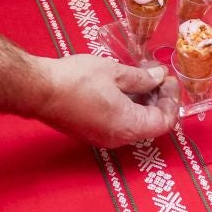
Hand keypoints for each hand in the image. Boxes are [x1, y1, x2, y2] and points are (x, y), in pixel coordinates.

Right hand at [35, 54, 175, 146]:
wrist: (39, 90)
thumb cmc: (76, 81)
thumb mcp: (115, 72)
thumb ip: (142, 78)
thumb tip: (159, 76)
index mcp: (129, 126)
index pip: (165, 121)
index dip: (171, 100)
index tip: (169, 80)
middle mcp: (118, 138)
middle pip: (151, 124)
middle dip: (158, 99)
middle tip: (157, 75)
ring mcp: (103, 138)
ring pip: (134, 124)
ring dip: (142, 102)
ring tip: (140, 77)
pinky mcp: (91, 132)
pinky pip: (118, 123)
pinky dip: (127, 107)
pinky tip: (122, 86)